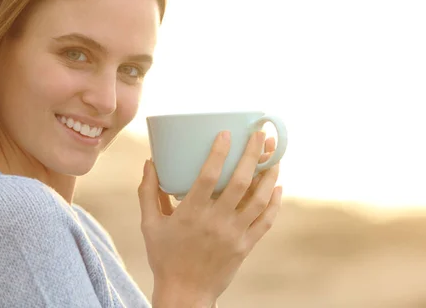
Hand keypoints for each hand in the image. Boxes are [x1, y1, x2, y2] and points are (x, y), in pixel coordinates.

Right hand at [137, 131, 281, 306]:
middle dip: (252, 155)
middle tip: (259, 134)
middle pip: (240, 182)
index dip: (218, 152)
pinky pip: (265, 221)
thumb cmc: (165, 257)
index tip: (226, 133)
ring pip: (258, 199)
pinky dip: (274, 202)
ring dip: (269, 175)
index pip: (208, 176)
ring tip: (274, 156)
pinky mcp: (246, 245)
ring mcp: (234, 235)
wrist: (186, 293)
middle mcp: (216, 222)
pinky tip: (277, 186)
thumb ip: (148, 192)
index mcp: (191, 214)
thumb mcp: (150, 224)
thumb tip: (150, 162)